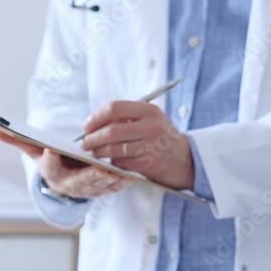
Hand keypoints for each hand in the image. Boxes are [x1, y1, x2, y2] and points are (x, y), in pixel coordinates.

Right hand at [0, 131, 131, 199]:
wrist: (65, 182)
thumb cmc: (52, 161)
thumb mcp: (35, 152)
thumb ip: (19, 141)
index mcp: (52, 173)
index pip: (49, 165)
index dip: (50, 159)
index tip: (51, 150)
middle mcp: (68, 185)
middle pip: (79, 180)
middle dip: (89, 175)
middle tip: (99, 167)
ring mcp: (86, 190)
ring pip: (98, 187)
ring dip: (109, 182)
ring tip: (119, 171)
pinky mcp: (101, 191)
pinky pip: (112, 189)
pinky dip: (120, 184)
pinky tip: (130, 175)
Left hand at [79, 101, 194, 189]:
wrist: (186, 160)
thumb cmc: (162, 138)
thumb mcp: (150, 119)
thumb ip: (127, 117)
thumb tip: (94, 122)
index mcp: (149, 110)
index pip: (114, 108)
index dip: (96, 117)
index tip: (87, 125)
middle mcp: (151, 126)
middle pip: (111, 130)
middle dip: (92, 137)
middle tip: (84, 142)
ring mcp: (150, 145)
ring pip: (114, 148)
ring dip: (99, 152)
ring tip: (93, 152)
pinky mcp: (148, 163)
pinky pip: (121, 161)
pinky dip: (112, 162)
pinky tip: (110, 161)